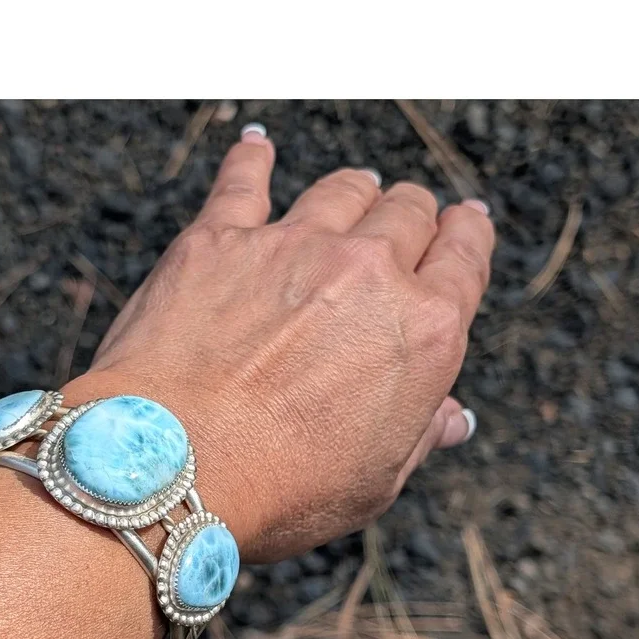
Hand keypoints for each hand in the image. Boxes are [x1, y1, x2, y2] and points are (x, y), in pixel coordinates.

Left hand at [67, 125, 493, 562]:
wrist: (172, 469)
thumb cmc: (277, 491)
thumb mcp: (372, 484)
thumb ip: (417, 436)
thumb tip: (454, 417)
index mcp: (423, 332)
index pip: (464, 258)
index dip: (467, 236)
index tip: (464, 225)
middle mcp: (367, 273)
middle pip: (407, 213)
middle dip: (411, 217)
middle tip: (402, 225)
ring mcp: (291, 246)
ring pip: (343, 190)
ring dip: (355, 191)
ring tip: (355, 192)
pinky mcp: (218, 239)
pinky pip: (244, 180)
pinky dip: (253, 159)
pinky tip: (257, 147)